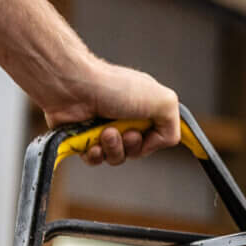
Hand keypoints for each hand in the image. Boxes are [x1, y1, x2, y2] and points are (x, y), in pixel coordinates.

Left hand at [44, 59, 180, 165]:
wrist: (71, 86)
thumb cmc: (114, 87)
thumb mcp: (164, 101)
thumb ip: (174, 127)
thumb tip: (159, 143)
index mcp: (145, 107)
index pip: (157, 138)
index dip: (153, 141)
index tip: (145, 131)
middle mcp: (124, 117)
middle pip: (137, 151)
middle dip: (131, 146)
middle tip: (122, 131)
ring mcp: (102, 128)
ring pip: (116, 158)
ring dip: (113, 149)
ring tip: (104, 132)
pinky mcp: (82, 138)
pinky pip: (95, 160)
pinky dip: (95, 155)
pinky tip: (90, 143)